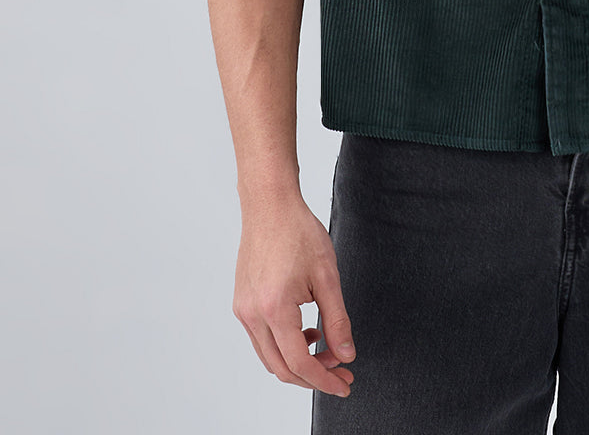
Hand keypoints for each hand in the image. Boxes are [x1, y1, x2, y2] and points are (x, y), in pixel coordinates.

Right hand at [232, 194, 355, 398]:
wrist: (270, 205)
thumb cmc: (298, 232)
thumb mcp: (327, 276)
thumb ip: (338, 319)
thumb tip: (346, 354)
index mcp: (274, 308)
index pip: (299, 363)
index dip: (324, 379)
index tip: (345, 384)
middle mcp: (252, 314)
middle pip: (281, 368)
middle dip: (313, 376)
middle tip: (341, 373)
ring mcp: (243, 310)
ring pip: (269, 357)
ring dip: (298, 362)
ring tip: (326, 349)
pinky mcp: (242, 303)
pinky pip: (261, 340)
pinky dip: (284, 346)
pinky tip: (306, 331)